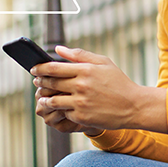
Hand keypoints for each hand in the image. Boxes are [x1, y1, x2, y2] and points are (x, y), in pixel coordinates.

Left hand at [31, 46, 164, 132]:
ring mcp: (81, 103)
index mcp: (85, 70)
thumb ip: (79, 55)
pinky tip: (60, 108)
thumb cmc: (118, 82)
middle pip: (50, 83)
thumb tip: (58, 49)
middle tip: (37, 82)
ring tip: (44, 97)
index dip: (39, 68)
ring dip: (45, 98)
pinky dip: (60, 110)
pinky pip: (64, 113)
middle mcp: (81, 86)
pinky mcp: (81, 117)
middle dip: (40, 82)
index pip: (53, 67)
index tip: (33, 69)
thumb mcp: (103, 63)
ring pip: (52, 100)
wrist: (133, 106)